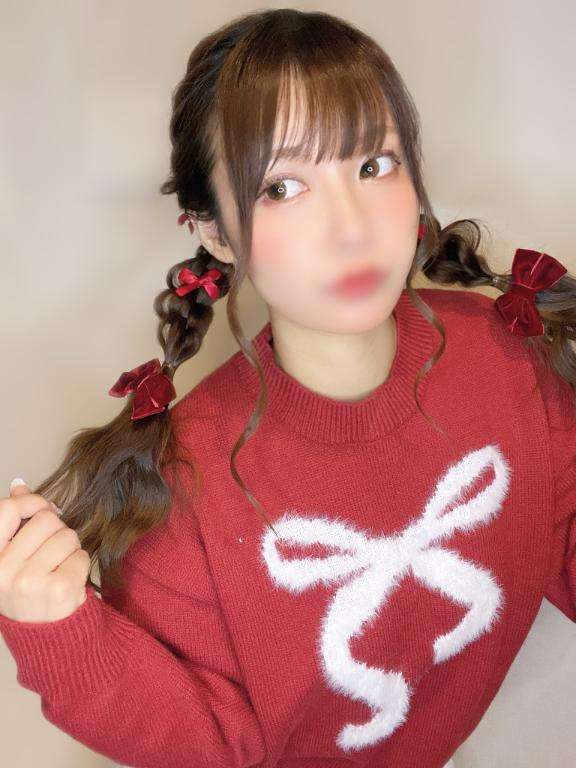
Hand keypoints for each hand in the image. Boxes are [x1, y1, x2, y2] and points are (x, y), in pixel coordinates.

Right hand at [0, 480, 90, 622]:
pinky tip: (68, 581)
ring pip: (67, 536)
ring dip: (70, 549)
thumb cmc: (30, 589)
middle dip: (57, 530)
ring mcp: (29, 582)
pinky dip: (81, 565)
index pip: (7, 510)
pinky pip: (81, 555)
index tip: (45, 510)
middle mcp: (2, 571)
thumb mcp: (12, 557)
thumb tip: (19, 484)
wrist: (47, 636)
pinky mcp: (58, 590)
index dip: (32, 502)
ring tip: (58, 569)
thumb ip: (15, 521)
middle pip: (46, 519)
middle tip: (52, 554)